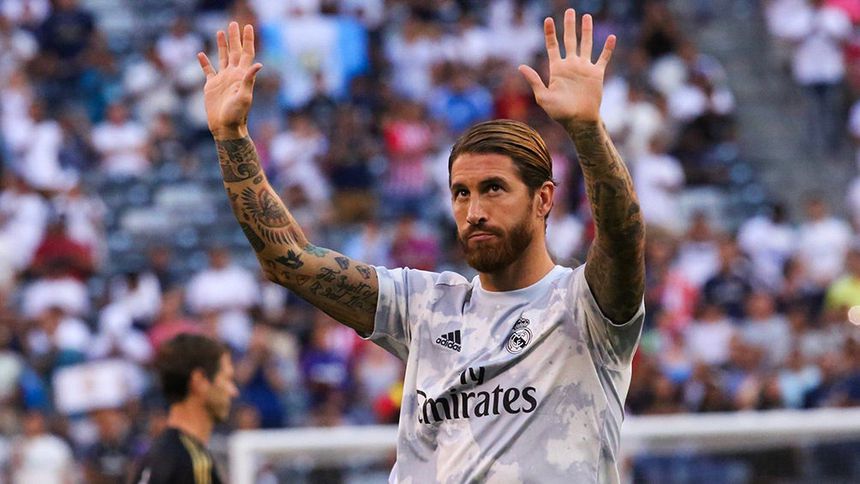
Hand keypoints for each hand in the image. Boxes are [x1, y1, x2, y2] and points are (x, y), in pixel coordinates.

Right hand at [197, 22, 262, 139]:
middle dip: (234, 37)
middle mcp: (233, 75)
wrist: (225, 128)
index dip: (248, 40)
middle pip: (235, 51)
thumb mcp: (245, 97)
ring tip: (220, 32)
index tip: (248, 27)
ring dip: (222, 45)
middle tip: (234, 23)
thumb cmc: (237, 115)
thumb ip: (249, 80)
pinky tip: (201, 54)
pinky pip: (207, 71)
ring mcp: (222, 80)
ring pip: (222, 58)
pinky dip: (204, 62)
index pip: (246, 53)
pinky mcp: (211, 86)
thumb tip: (258, 64)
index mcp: (242, 76)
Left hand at [518, 9, 615, 125]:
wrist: (579, 121)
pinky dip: (607, 48)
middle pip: (570, 40)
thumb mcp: (543, 97)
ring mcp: (584, 68)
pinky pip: (603, 58)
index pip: (552, 46)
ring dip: (587, 31)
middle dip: (569, 26)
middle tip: (569, 10)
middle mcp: (571, 65)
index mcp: (557, 69)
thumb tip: (521, 66)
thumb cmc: (559, 112)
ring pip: (586, 44)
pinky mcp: (596, 74)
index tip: (548, 19)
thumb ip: (534, 80)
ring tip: (586, 17)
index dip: (550, 33)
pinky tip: (611, 37)